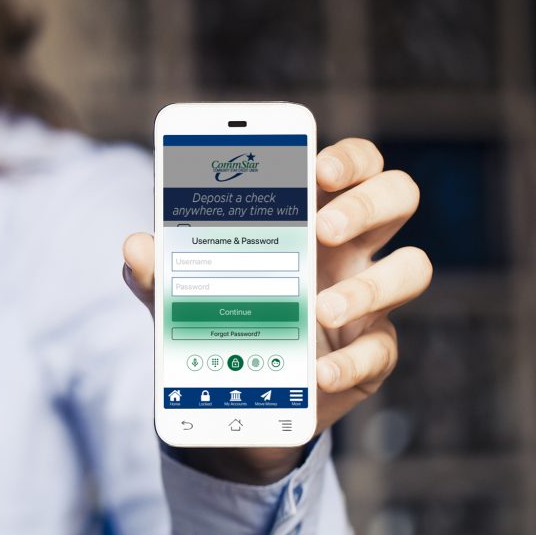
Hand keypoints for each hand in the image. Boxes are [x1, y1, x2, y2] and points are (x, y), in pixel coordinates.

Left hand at [122, 138, 431, 483]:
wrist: (237, 390)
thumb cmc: (220, 313)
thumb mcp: (184, 290)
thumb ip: (161, 268)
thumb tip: (134, 244)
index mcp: (310, 214)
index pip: (351, 164)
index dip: (348, 157)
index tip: (318, 166)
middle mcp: (350, 249)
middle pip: (397, 196)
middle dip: (366, 203)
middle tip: (321, 228)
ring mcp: (368, 299)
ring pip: (412, 268)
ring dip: (369, 286)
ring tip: (319, 308)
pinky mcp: (371, 353)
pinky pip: (383, 349)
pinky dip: (352, 362)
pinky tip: (318, 372)